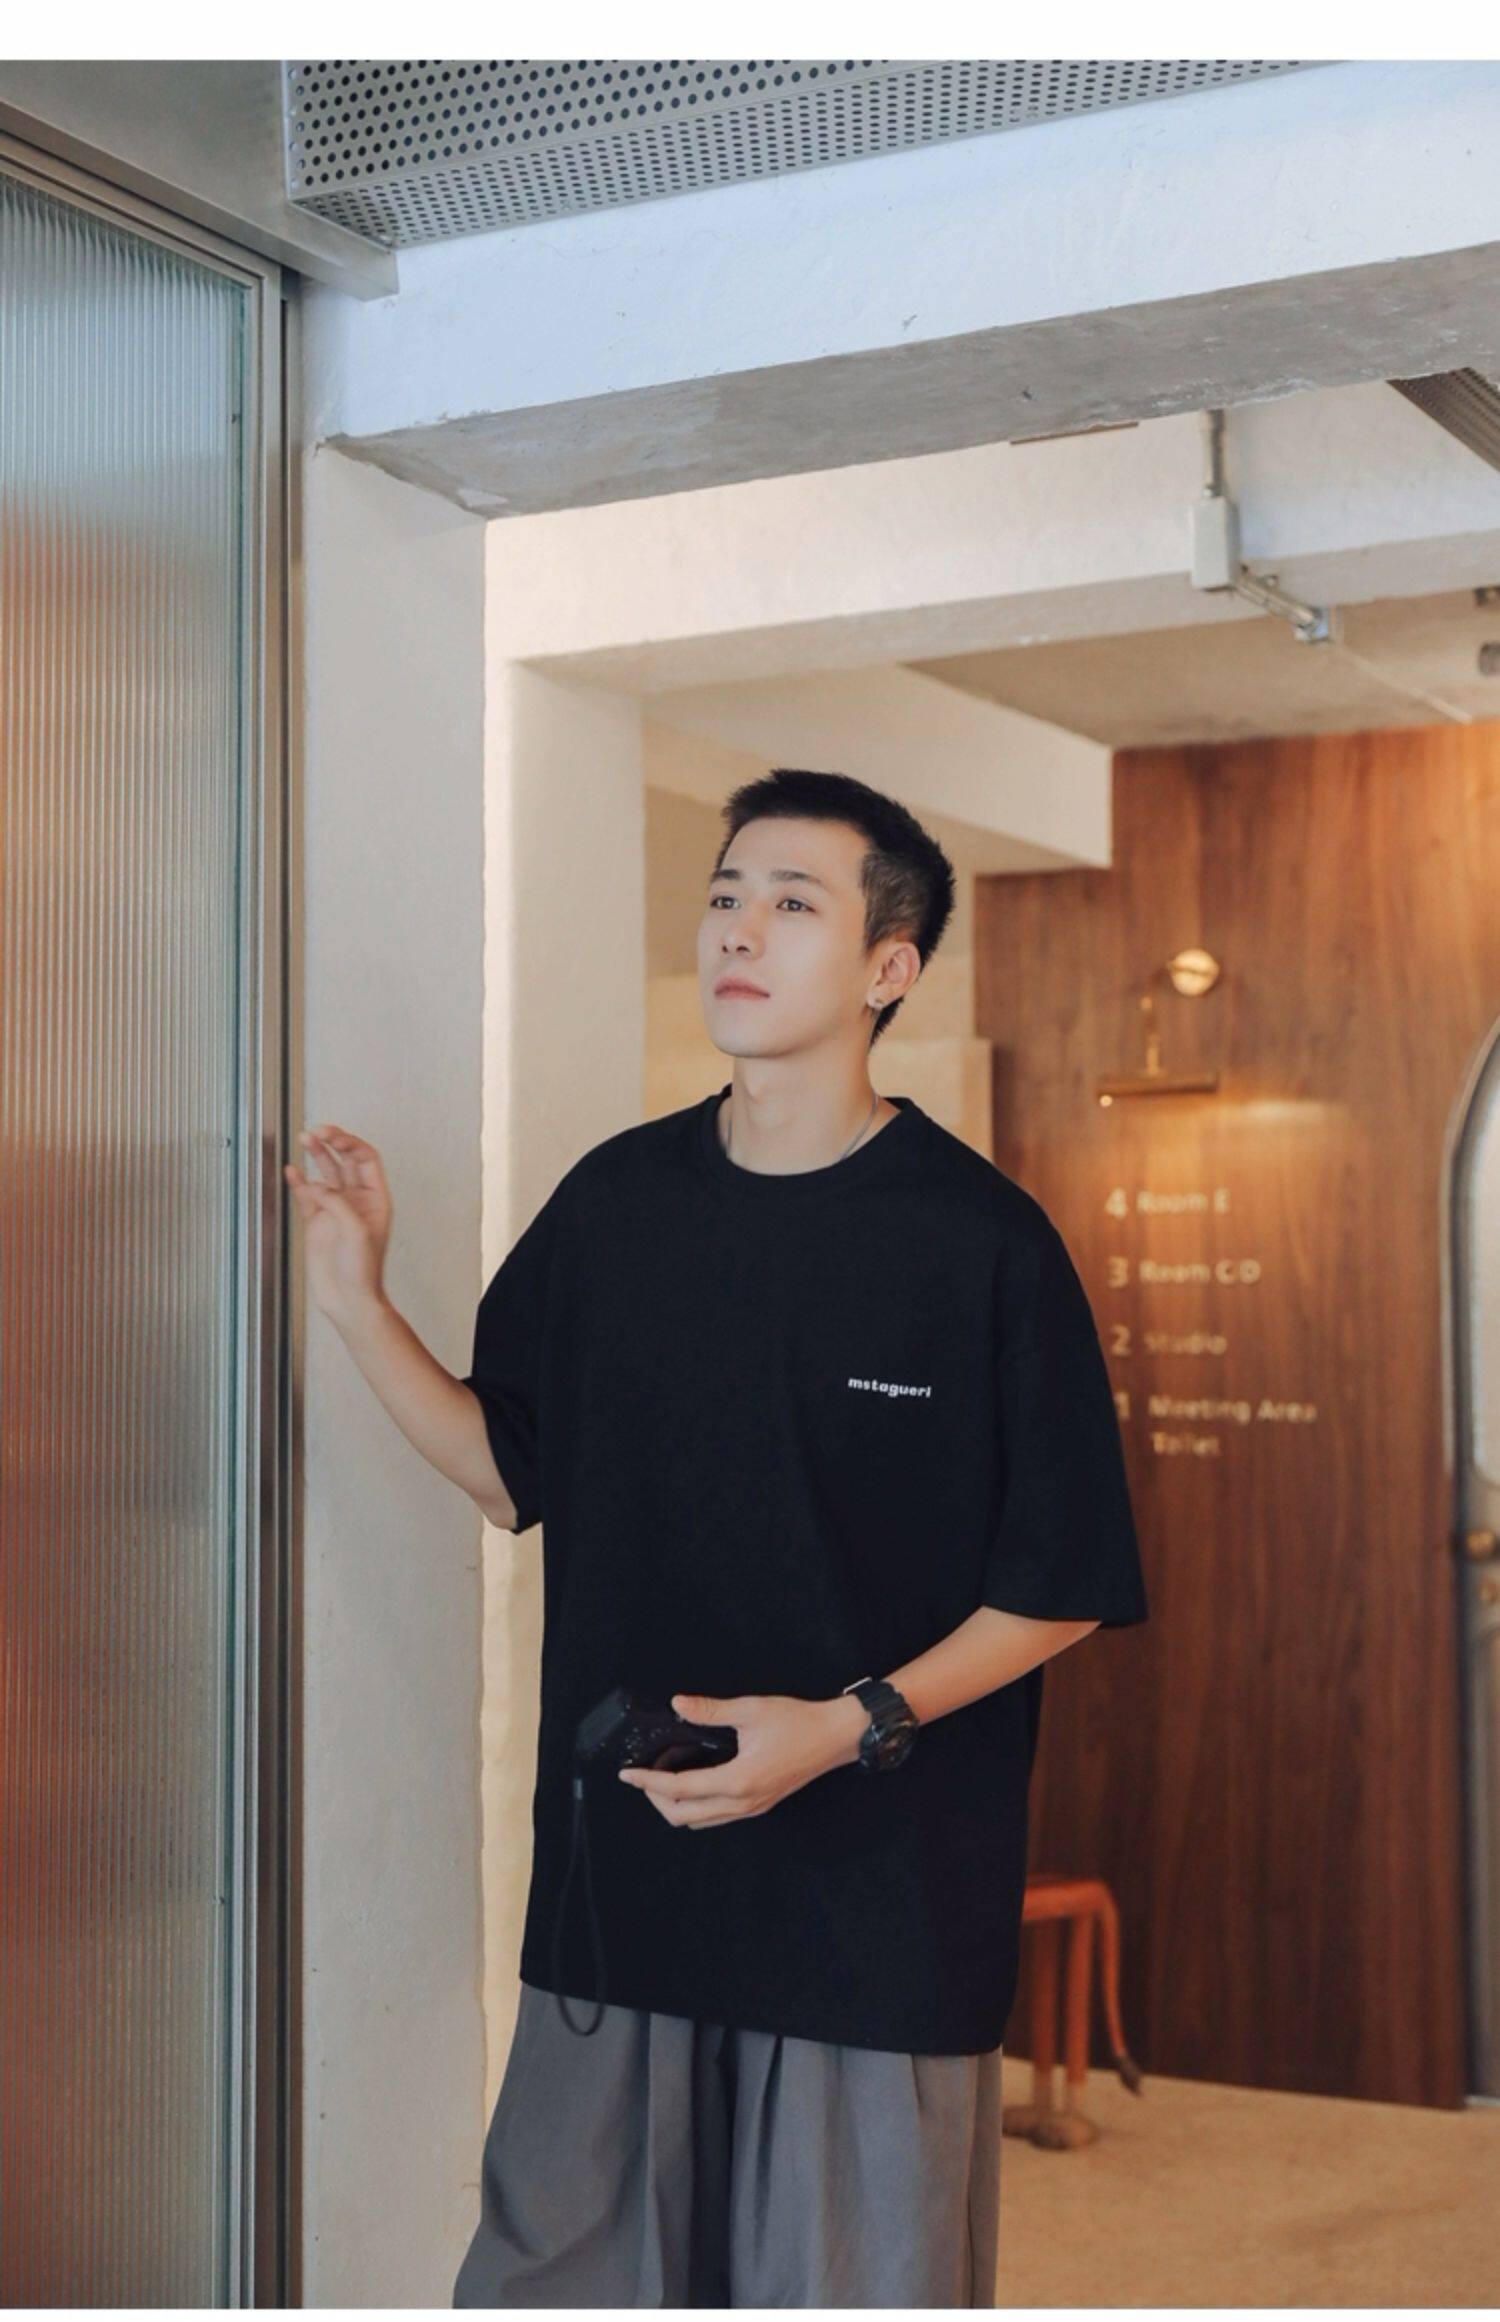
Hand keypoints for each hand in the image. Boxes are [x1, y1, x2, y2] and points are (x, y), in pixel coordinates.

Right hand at [283, 1123, 394, 1323]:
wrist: (348, 1299)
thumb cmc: (362, 1271)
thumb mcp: (355, 1231)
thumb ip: (338, 1203)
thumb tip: (317, 1185)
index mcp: (375, 1198)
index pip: (365, 1159)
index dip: (349, 1143)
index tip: (331, 1135)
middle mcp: (356, 1200)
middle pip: (345, 1160)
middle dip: (331, 1143)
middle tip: (315, 1131)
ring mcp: (335, 1209)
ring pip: (325, 1174)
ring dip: (315, 1156)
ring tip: (304, 1139)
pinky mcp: (317, 1222)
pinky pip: (307, 1195)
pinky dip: (299, 1181)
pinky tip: (292, 1170)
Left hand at [616, 1691, 863, 1829]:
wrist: (836, 1738)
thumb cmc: (798, 1723)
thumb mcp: (751, 1710)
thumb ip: (710, 1710)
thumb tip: (678, 1704)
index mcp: (737, 1781)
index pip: (679, 1789)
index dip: (648, 1782)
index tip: (627, 1774)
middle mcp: (742, 1803)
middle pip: (684, 1816)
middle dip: (656, 1800)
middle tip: (642, 1777)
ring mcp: (752, 1809)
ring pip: (700, 1821)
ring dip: (675, 1806)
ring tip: (662, 1780)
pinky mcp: (759, 1805)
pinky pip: (717, 1817)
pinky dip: (696, 1806)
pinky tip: (693, 1782)